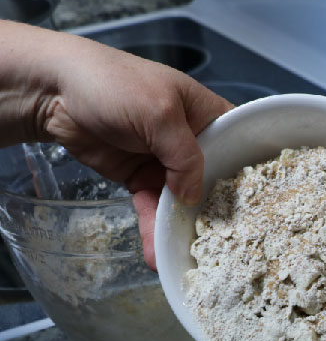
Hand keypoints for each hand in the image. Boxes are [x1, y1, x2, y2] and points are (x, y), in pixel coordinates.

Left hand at [0, 21, 232, 269]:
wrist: (54, 91)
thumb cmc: (112, 83)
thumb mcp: (159, 114)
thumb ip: (184, 156)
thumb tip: (193, 197)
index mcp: (208, 115)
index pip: (239, 148)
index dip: (248, 179)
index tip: (256, 213)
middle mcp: (193, 141)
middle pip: (213, 183)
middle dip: (214, 214)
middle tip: (219, 247)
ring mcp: (166, 162)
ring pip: (182, 202)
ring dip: (179, 228)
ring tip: (179, 257)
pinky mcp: (142, 178)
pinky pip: (154, 208)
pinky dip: (153, 229)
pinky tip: (155, 251)